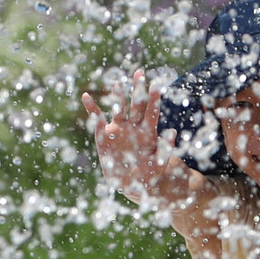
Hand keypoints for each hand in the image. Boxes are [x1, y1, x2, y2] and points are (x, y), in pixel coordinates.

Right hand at [82, 70, 220, 237]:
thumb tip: (173, 132)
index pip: (152, 112)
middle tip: (140, 73)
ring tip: (117, 82)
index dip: (154, 99)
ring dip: (118, 95)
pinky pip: (97, 119)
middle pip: (136, 104)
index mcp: (148, 132)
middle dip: (138, 89)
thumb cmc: (147, 175)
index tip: (157, 85)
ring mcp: (118, 129)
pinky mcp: (104, 135)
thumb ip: (165, 150)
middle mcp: (133, 127)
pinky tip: (86, 96)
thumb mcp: (159, 165)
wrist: (130, 185)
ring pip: (119, 108)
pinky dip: (92, 108)